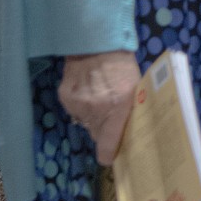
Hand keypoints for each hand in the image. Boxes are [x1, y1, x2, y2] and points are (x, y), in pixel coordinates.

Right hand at [58, 50, 140, 164]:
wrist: (96, 43)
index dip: (108, 154)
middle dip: (103, 128)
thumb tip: (124, 131)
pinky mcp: (66, 97)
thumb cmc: (122, 66)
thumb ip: (129, 111)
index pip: (107, 144)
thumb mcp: (135, 89)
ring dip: (92, 115)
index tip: (109, 157)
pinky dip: (81, 104)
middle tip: (110, 114)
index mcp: (117, 109)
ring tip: (99, 97)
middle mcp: (96, 110)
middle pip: (96, 133)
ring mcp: (79, 104)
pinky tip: (88, 90)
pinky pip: (74, 110)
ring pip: (85, 121)